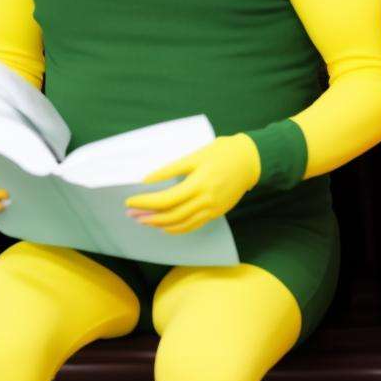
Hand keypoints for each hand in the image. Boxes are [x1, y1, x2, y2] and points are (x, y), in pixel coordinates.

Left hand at [125, 133, 260, 234]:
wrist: (250, 160)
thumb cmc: (222, 152)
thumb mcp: (195, 156)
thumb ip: (171, 169)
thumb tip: (148, 180)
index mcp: (198, 184)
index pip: (166, 199)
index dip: (146, 202)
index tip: (130, 201)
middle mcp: (205, 200)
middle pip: (171, 215)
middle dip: (148, 216)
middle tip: (131, 214)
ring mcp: (211, 209)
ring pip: (181, 224)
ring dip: (159, 225)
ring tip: (143, 221)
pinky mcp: (216, 212)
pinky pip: (193, 225)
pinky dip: (176, 229)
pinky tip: (165, 226)